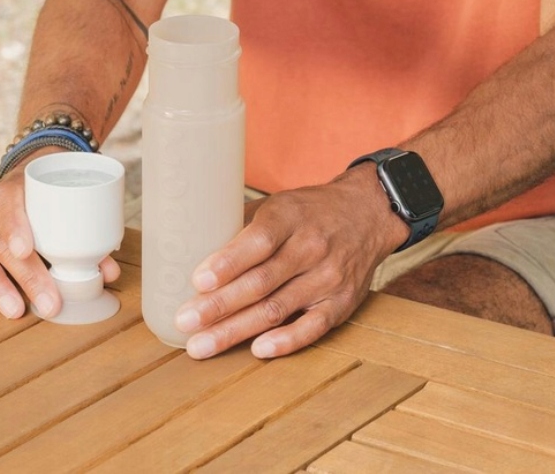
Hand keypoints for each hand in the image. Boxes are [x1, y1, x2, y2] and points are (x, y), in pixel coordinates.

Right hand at [0, 157, 120, 319]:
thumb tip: (108, 274)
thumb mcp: (70, 205)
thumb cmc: (54, 197)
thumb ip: (89, 238)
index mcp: (14, 187)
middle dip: (24, 275)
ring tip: (15, 309)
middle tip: (47, 302)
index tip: (25, 251)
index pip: (7, 201)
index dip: (14, 227)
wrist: (31, 177)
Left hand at [173, 166, 408, 359]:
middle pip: (261, 282)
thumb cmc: (311, 210)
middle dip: (219, 306)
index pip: (259, 241)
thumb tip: (193, 249)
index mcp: (291, 216)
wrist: (370, 213)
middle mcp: (311, 247)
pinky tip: (257, 349)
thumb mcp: (279, 204)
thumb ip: (243, 226)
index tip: (198, 281)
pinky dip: (286, 341)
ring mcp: (329, 277)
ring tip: (202, 345)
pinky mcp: (342, 302)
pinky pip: (312, 327)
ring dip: (236, 330)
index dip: (228, 263)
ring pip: (277, 309)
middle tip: (185, 323)